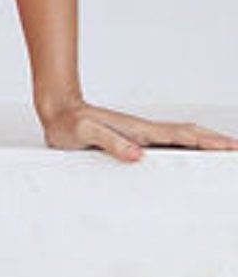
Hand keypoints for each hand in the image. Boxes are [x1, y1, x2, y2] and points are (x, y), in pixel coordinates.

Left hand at [40, 98, 237, 161]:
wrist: (57, 111)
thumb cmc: (69, 122)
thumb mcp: (87, 132)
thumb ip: (111, 142)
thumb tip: (139, 155)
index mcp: (140, 131)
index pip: (184, 136)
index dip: (209, 142)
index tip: (232, 148)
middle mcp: (145, 133)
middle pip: (190, 136)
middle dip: (216, 143)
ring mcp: (140, 137)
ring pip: (181, 142)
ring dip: (203, 148)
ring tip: (224, 158)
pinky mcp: (131, 143)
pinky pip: (165, 148)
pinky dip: (183, 153)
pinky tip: (186, 164)